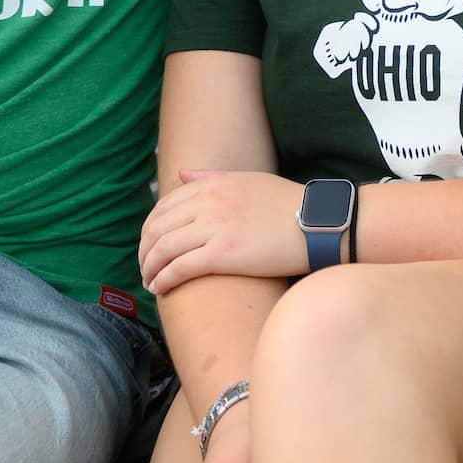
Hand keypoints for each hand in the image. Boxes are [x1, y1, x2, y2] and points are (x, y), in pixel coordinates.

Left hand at [138, 169, 306, 294]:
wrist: (318, 224)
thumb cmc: (287, 204)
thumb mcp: (248, 180)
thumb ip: (210, 177)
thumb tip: (180, 174)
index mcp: (212, 183)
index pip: (164, 205)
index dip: (149, 229)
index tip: (149, 245)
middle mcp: (209, 202)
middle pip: (157, 227)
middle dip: (144, 250)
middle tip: (144, 267)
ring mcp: (215, 227)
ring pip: (163, 248)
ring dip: (149, 267)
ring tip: (149, 281)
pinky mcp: (224, 253)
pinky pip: (180, 267)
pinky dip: (163, 279)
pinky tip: (160, 288)